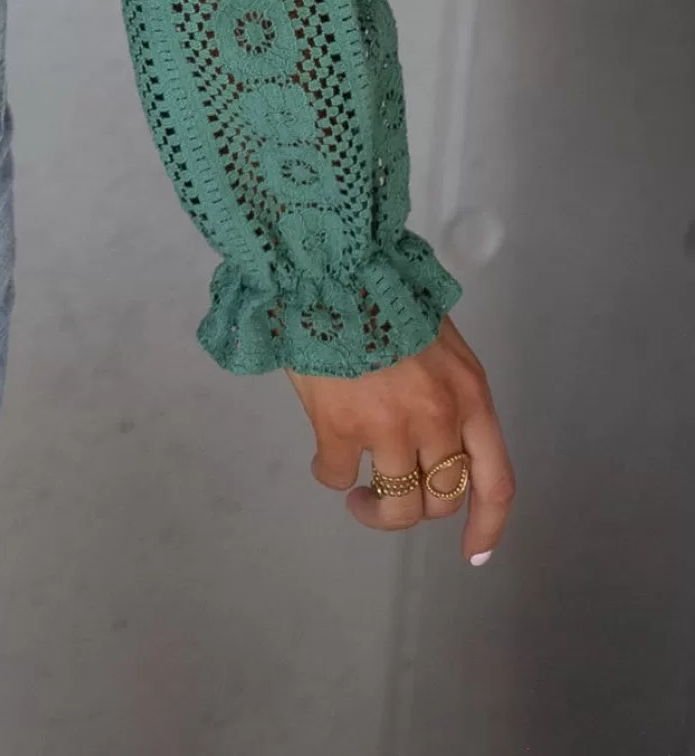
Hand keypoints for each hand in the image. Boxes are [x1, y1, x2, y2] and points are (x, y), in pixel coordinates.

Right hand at [288, 313, 513, 562]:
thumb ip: (446, 392)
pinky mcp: (341, 426)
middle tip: (389, 499)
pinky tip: (323, 457)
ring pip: (395, 505)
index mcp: (470, 396)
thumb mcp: (439, 343)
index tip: (473, 555)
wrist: (331, 265)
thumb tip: (436, 437)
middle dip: (416, 510)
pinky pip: (337, 476)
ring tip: (357, 495)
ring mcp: (390, 427)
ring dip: (374, 509)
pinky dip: (331, 475)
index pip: (496, 481)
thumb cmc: (383, 293)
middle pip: (442, 499)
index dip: (487, 526)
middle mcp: (438, 419)